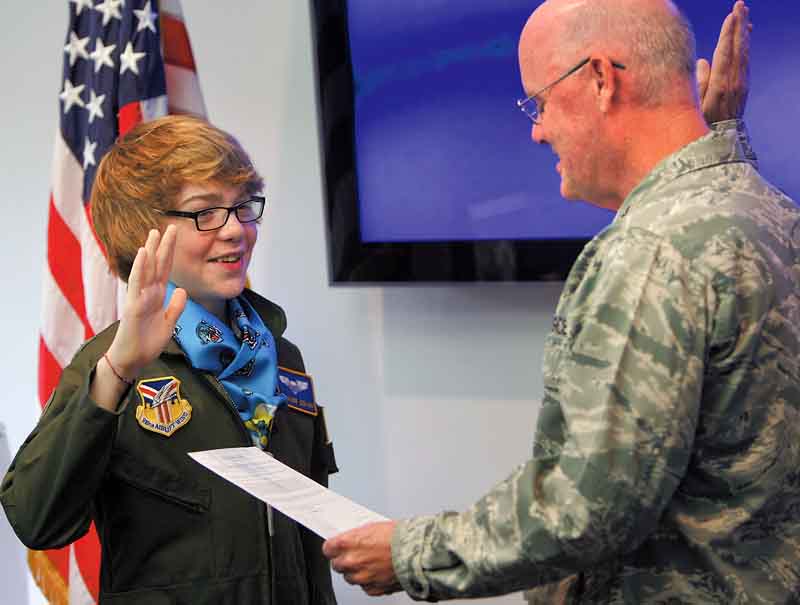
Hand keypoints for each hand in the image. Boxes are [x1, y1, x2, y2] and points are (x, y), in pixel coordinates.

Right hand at [105, 226, 186, 378]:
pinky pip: (137, 285)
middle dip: (163, 246)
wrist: (133, 360)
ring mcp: (139, 298)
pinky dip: (140, 269)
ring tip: (154, 233)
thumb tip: (182, 289)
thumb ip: (176, 307)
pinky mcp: (133, 306)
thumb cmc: (147, 342)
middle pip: (156, 265)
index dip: (170, 253)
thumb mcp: (169, 323)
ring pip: (146, 270)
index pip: (164, 270)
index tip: (175, 237)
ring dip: (150, 251)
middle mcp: (147, 293)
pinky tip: (143, 254)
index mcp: (156, 296)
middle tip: (169, 226)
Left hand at [323, 521, 401, 596]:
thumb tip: (351, 540)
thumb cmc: (399, 537)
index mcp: (347, 543)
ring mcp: (361, 577)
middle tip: (357, 554)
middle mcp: (351, 562)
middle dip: (344, 560)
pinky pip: (364, 586)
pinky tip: (378, 571)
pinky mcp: (372, 589)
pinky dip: (369, 581)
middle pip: (337, 565)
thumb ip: (356, 537)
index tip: (337, 547)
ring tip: (371, 562)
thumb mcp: (372, 527)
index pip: (328, 548)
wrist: (417, 552)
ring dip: (356, 571)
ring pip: (350, 578)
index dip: (334, 547)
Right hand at [697, 1, 750, 123]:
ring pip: (744, 52)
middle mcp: (734, 82)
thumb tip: (702, 61)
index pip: (725, 53)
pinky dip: (745, 45)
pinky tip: (745, 35)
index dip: (728, 33)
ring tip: (744, 13)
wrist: (721, 141)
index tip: (730, 16)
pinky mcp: (744, 86)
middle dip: (739, 25)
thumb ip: (700, 83)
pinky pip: (746, 60)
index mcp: (720, 86)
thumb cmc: (702, 126)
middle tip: (740, 5)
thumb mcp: (695, 106)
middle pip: (738, 48)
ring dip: (744, 31)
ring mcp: (742, 83)